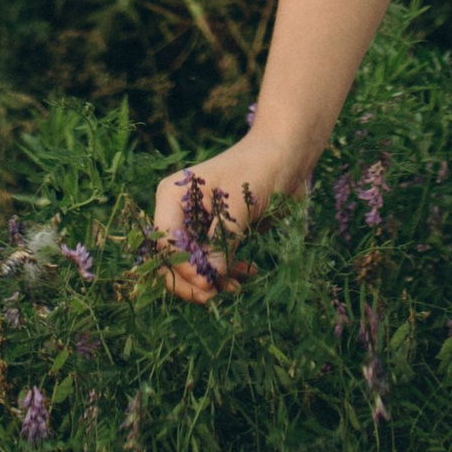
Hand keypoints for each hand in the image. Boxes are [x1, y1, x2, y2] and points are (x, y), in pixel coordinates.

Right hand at [149, 145, 279, 301]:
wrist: (286, 155)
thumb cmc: (259, 170)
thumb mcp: (238, 208)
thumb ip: (221, 243)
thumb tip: (210, 279)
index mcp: (173, 197)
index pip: (165, 243)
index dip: (181, 267)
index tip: (206, 283)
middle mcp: (179, 212)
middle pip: (172, 258)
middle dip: (191, 280)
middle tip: (213, 296)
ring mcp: (198, 223)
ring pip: (193, 264)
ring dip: (212, 279)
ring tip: (237, 287)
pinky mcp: (217, 232)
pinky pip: (214, 260)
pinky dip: (228, 270)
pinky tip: (249, 272)